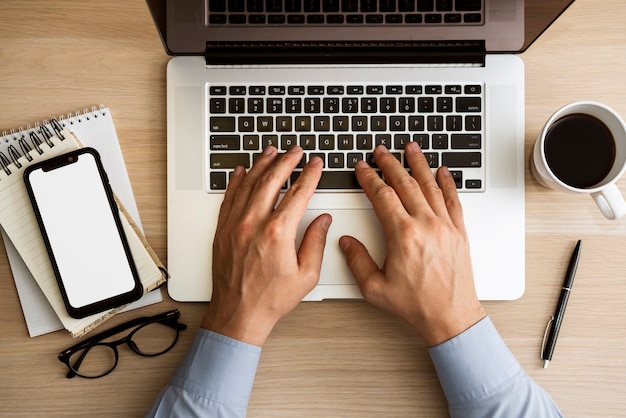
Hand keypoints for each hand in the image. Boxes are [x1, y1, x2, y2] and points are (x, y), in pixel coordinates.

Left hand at [201, 146, 330, 345]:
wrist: (237, 314)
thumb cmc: (270, 298)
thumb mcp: (306, 275)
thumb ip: (316, 242)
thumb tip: (323, 220)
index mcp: (277, 233)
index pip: (298, 193)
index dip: (309, 175)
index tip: (315, 164)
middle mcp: (253, 223)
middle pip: (272, 180)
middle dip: (286, 160)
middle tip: (295, 150)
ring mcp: (234, 225)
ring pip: (248, 184)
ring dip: (261, 164)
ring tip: (272, 151)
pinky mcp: (222, 230)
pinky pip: (229, 198)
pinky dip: (236, 181)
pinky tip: (241, 171)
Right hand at [339, 143, 485, 346]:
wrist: (450, 316)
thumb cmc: (416, 305)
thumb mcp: (375, 288)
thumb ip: (357, 261)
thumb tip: (346, 241)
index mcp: (403, 235)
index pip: (382, 196)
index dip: (369, 178)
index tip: (363, 168)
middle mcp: (426, 225)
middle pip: (405, 183)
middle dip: (390, 164)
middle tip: (381, 151)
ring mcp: (445, 226)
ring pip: (430, 185)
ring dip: (418, 164)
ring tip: (410, 148)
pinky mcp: (459, 232)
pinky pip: (453, 200)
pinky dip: (447, 183)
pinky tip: (442, 172)